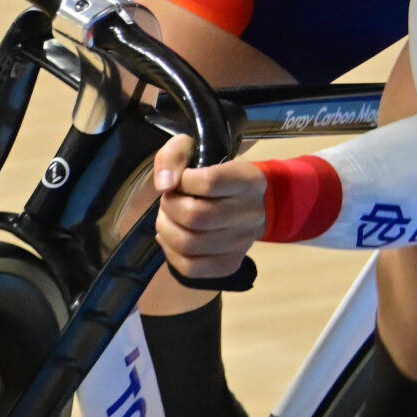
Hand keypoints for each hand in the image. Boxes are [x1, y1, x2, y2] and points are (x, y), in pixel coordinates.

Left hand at [153, 135, 265, 281]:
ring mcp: (241, 242)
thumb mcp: (196, 149)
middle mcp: (249, 213)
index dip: (184, 180)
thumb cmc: (218, 172)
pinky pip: (191, 268)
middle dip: (170, 206)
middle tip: (170, 200)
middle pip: (195, 216)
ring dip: (166, 229)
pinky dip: (171, 253)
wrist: (253, 200)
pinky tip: (170, 238)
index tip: (182, 179)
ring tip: (168, 218)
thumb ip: (174, 156)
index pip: (209, 182)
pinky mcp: (230, 263)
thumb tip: (164, 185)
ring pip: (189, 244)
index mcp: (246, 181)